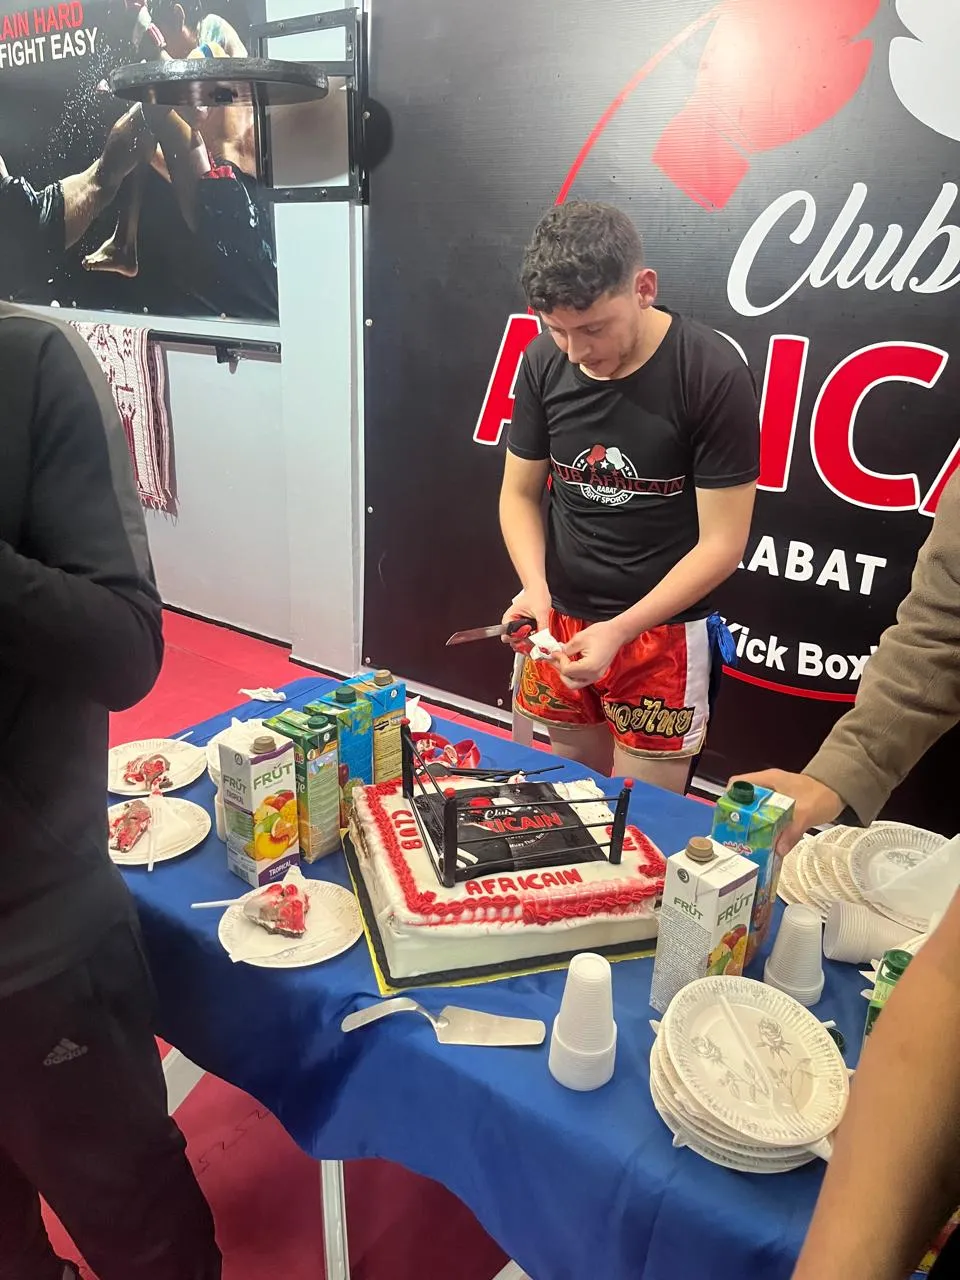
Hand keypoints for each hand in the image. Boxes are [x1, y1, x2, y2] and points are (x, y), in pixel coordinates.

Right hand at [501, 583, 551, 650]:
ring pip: (521, 643)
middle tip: (535, 641)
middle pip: (514, 643)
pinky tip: (540, 639)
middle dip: (525, 644)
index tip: (528, 634)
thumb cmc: (536, 594)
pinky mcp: (526, 629)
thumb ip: (542, 627)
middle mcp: (512, 625)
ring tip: (539, 640)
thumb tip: (544, 641)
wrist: (539, 588)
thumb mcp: (541, 611)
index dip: (518, 638)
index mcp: (509, 619)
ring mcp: (519, 628)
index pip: (508, 637)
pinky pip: (527, 639)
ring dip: (530, 644)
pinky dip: (533, 642)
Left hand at [556, 620, 625, 689]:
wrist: (617, 633)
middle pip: (569, 682)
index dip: (559, 660)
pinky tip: (570, 662)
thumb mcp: (579, 639)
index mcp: (589, 667)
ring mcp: (596, 676)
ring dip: (566, 675)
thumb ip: (566, 649)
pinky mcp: (597, 674)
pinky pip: (581, 679)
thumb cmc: (601, 633)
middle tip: (555, 659)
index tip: (555, 651)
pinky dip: (573, 674)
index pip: (567, 670)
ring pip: (575, 684)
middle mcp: (593, 675)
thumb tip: (556, 654)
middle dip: (560, 671)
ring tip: (561, 661)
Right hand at [728, 769, 843, 852]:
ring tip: (748, 843)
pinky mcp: (783, 807)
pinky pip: (768, 818)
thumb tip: (777, 850)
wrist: (841, 792)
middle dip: (739, 817)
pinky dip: (766, 829)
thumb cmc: (821, 794)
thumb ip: (792, 830)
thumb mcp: (806, 812)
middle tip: (736, 835)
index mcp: (768, 780)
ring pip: (755, 810)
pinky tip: (766, 843)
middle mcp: (767, 787)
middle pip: (744, 800)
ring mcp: (775, 797)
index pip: (738, 783)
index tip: (728, 817)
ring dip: (753, 825)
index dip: (730, 798)